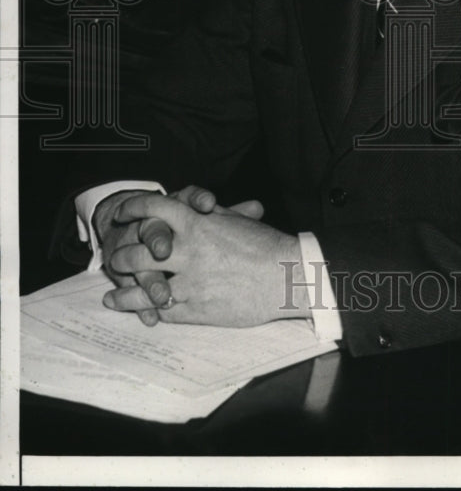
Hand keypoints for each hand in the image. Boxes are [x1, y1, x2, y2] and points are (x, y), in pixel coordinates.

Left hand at [102, 193, 308, 326]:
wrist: (287, 277)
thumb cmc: (267, 245)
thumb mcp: (236, 220)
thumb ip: (209, 216)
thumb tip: (194, 209)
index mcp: (198, 223)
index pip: (154, 208)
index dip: (133, 208)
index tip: (122, 212)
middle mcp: (188, 251)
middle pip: (138, 250)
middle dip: (121, 255)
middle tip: (115, 259)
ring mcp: (191, 281)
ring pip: (144, 287)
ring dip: (124, 292)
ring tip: (112, 296)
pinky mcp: (197, 308)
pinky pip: (164, 310)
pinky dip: (149, 311)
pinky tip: (141, 313)